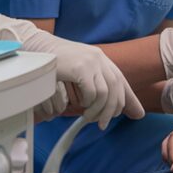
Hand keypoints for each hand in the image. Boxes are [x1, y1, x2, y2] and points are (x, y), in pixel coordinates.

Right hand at [0, 15, 143, 128]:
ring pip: (105, 93)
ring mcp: (90, 61)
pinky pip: (92, 91)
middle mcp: (98, 58)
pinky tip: (80, 104)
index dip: (129, 99)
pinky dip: (88, 102)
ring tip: (88, 117)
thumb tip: (102, 102)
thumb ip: (92, 86)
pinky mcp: (80, 68)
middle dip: (113, 109)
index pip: (120, 80)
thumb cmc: (53, 64)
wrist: (35, 49)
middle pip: (116, 88)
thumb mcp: (78, 74)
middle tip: (102, 124)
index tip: (137, 115)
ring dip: (98, 110)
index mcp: (100, 59)